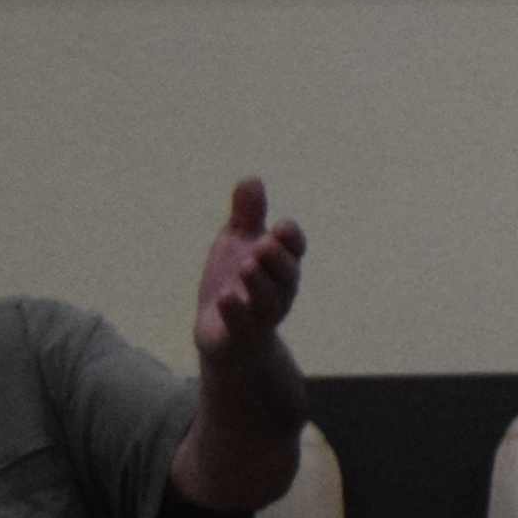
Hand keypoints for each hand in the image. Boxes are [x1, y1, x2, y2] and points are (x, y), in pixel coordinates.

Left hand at [192, 177, 307, 359]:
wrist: (223, 339)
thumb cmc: (236, 287)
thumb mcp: (237, 246)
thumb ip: (246, 216)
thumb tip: (251, 178)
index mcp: (279, 267)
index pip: (294, 250)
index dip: (291, 240)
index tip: (280, 226)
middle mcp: (277, 292)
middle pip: (286, 276)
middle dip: (278, 259)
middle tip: (263, 244)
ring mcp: (259, 317)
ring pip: (268, 302)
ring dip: (259, 283)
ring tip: (247, 265)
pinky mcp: (239, 338)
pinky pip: (242, 327)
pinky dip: (236, 313)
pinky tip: (225, 298)